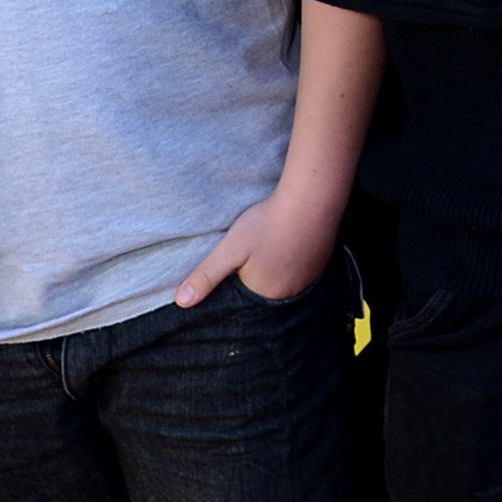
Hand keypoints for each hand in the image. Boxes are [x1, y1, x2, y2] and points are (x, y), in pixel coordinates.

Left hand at [176, 190, 341, 306]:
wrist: (312, 200)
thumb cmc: (267, 223)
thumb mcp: (231, 248)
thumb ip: (206, 275)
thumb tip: (180, 302)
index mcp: (264, 294)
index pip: (244, 301)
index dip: (236, 285)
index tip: (236, 267)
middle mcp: (289, 294)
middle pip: (264, 293)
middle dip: (256, 279)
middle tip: (253, 256)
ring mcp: (309, 279)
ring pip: (284, 282)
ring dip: (276, 271)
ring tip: (270, 250)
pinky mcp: (321, 264)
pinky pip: (302, 272)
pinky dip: (292, 263)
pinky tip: (287, 244)